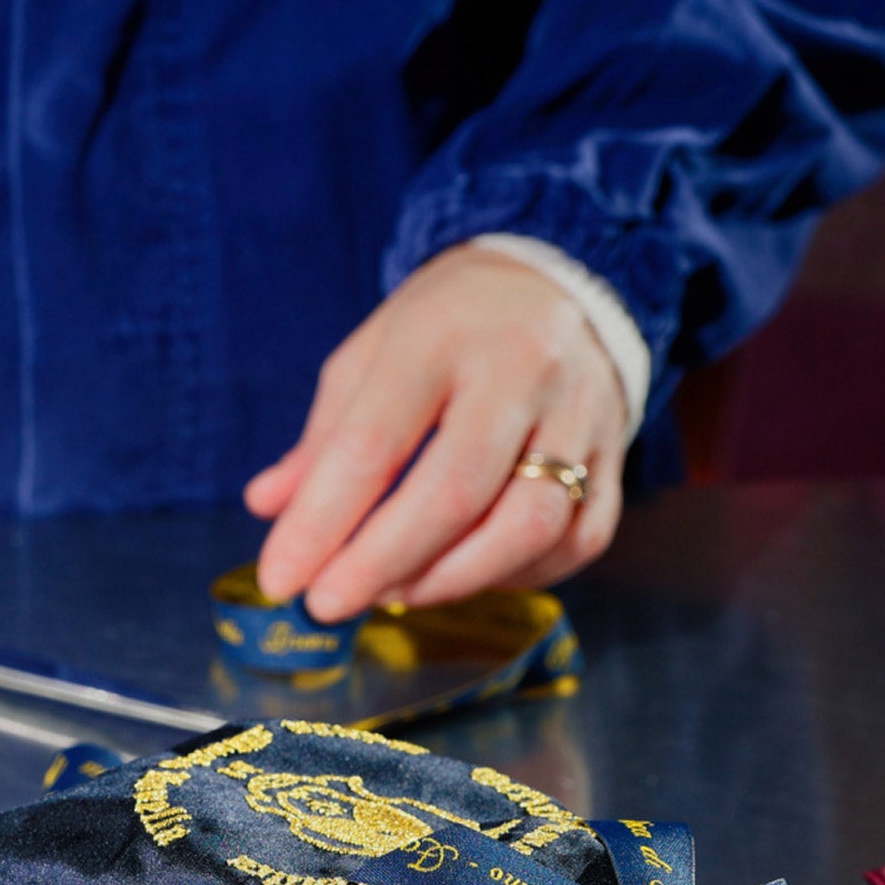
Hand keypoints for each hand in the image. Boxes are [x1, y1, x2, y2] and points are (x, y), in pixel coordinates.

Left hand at [244, 243, 628, 621]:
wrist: (561, 280)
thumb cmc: (445, 330)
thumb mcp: (369, 358)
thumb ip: (322, 438)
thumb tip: (267, 507)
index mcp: (439, 338)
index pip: (373, 445)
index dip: (321, 522)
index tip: (280, 577)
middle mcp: (521, 371)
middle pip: (454, 492)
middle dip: (381, 562)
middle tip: (328, 604)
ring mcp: (580, 414)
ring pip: (530, 524)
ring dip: (453, 578)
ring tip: (395, 593)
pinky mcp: (617, 454)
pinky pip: (579, 537)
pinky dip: (518, 576)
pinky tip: (466, 576)